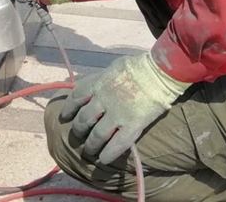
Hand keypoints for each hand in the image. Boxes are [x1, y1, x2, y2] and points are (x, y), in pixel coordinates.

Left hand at [60, 53, 188, 164]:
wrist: (160, 72)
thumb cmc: (138, 66)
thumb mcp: (113, 67)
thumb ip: (102, 78)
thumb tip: (94, 86)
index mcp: (98, 83)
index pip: (75, 97)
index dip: (68, 109)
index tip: (65, 116)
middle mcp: (103, 100)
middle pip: (83, 119)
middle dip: (78, 130)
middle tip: (78, 136)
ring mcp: (117, 114)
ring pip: (96, 135)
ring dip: (91, 145)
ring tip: (89, 151)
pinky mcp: (133, 125)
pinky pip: (117, 144)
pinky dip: (108, 154)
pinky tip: (104, 159)